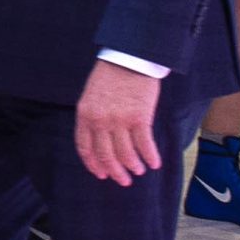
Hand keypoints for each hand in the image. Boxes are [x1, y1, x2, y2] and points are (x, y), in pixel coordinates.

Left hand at [75, 61, 162, 185]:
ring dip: (133, 166)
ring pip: (125, 154)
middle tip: (122, 180)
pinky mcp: (139, 118)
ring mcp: (119, 121)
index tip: (101, 174)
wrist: (129, 58)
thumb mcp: (91, 96)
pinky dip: (150, 157)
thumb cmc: (111, 75)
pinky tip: (154, 163)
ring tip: (139, 171)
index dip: (93, 164)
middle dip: (114, 171)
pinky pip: (144, 145)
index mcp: (85, 116)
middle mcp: (99, 121)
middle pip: (105, 155)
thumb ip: (93, 117)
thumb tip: (101, 139)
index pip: (85, 148)